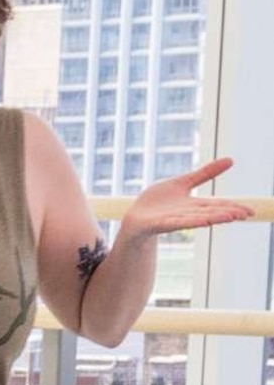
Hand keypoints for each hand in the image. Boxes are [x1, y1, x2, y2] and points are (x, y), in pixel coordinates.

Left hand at [122, 157, 257, 240]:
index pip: (217, 206)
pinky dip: (187, 221)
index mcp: (194, 205)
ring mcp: (173, 220)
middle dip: (228, 213)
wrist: (135, 217)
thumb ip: (205, 174)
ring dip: (213, 218)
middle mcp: (187, 214)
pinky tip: (200, 221)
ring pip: (196, 219)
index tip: (250, 211)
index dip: (233, 207)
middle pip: (210, 213)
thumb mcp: (183, 183)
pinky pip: (174, 223)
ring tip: (229, 217)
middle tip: (245, 214)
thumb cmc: (158, 202)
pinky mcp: (158, 224)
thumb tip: (230, 160)